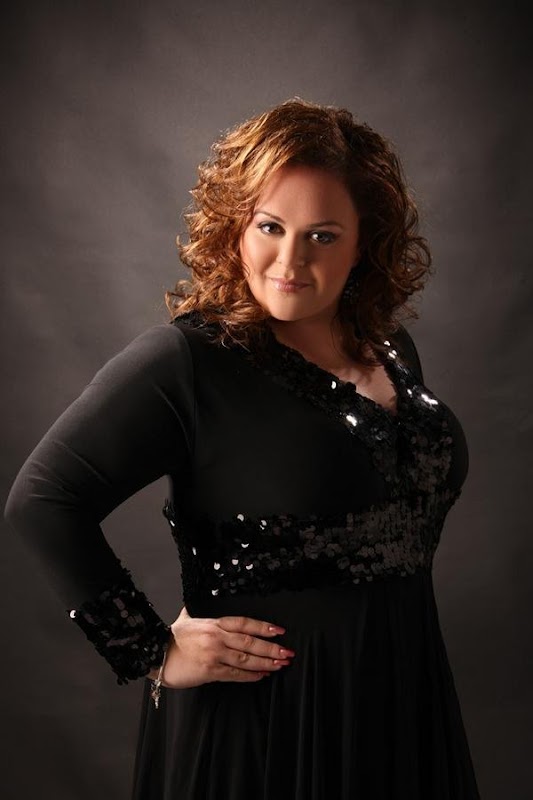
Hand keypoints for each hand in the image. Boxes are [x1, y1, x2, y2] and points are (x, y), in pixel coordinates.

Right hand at [146, 606, 294, 688]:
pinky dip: (250, 675)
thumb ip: (194, 612)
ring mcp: (214, 654)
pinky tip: (262, 676)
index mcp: (214, 623)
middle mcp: (217, 637)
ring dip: (265, 662)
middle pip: (250, 642)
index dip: (263, 626)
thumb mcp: (186, 619)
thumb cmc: (172, 638)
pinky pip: (235, 674)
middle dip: (271, 648)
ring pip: (246, 659)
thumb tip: (191, 603)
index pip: (244, 623)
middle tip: (287, 652)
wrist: (156, 655)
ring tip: (280, 665)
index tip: (279, 631)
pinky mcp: (210, 671)